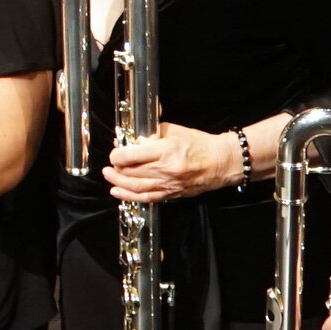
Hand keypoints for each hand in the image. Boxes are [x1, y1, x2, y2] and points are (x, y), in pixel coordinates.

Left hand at [104, 122, 237, 203]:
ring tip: (109, 177)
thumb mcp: (176, 131)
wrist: (221, 162)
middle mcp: (165, 169)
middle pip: (131, 172)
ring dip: (118, 183)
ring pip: (135, 187)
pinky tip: (118, 192)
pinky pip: (146, 197)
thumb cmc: (200, 144)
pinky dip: (129, 196)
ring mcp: (168, 184)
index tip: (115, 152)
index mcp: (166, 150)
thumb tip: (135, 142)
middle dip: (116, 169)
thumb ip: (153, 135)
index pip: (132, 155)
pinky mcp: (171, 194)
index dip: (118, 154)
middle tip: (110, 165)